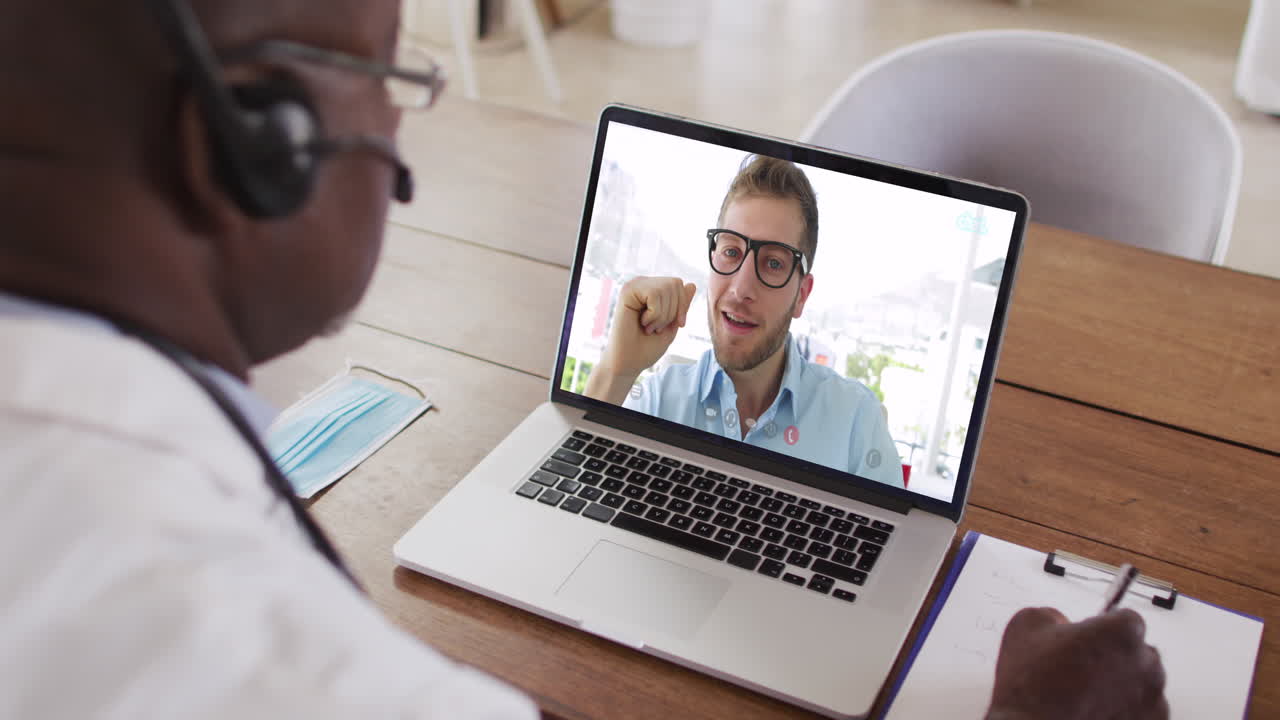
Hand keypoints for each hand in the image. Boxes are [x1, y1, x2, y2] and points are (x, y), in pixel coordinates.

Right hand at [582, 276, 695, 403]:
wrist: (628, 363)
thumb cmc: (647, 347)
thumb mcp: (672, 324)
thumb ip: (681, 305)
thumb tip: (692, 284)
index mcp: (652, 290)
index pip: (679, 284)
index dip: (683, 306)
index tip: (677, 325)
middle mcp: (642, 284)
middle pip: (675, 283)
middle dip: (673, 311)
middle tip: (657, 328)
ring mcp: (633, 286)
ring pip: (667, 288)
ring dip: (662, 315)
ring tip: (649, 327)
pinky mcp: (627, 291)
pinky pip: (655, 293)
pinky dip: (654, 314)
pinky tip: (642, 323)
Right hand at [985, 607, 1167, 719]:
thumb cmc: (1031, 686)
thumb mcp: (1027, 625)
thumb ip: (1054, 615)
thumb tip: (1060, 623)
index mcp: (1121, 632)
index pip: (1127, 618)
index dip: (1106, 627)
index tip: (1093, 636)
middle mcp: (1145, 662)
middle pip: (1139, 651)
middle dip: (1116, 657)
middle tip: (1083, 667)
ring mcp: (1152, 698)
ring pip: (1142, 683)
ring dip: (1122, 686)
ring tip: (1086, 695)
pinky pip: (1143, 712)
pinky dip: (1125, 712)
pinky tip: (1095, 711)